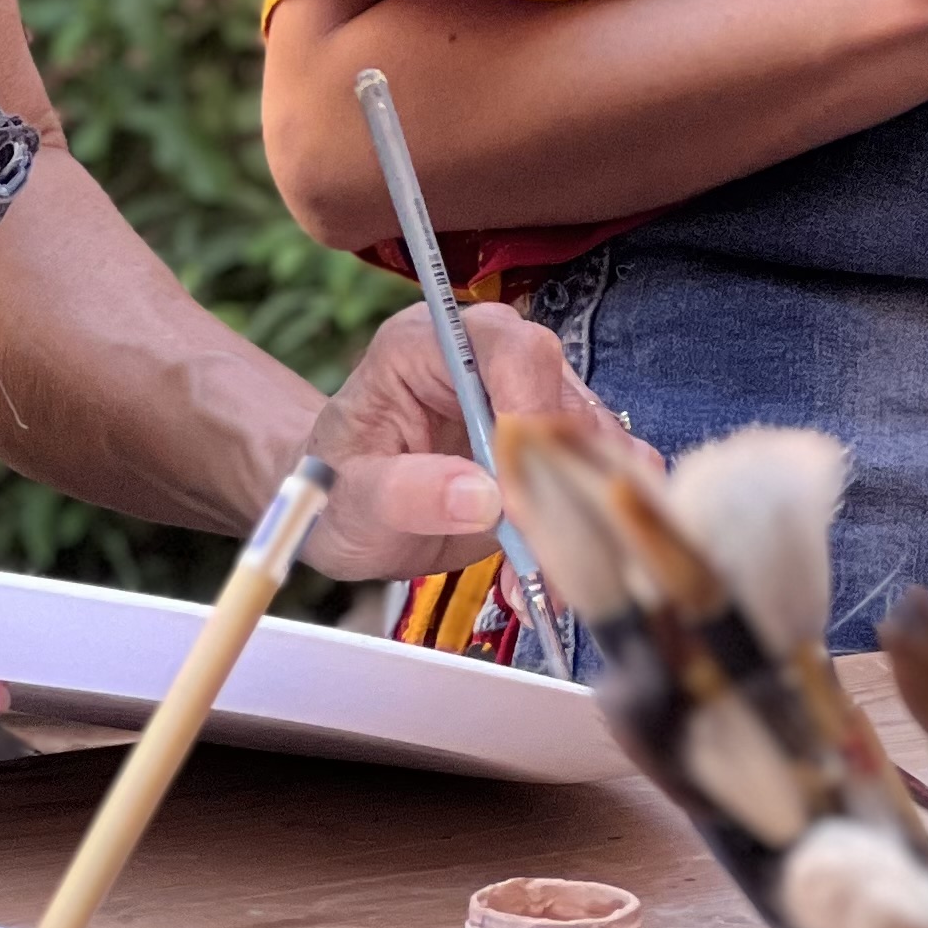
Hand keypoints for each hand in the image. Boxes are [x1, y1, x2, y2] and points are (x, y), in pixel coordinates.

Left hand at [300, 302, 630, 578]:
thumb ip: (403, 493)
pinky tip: (553, 579)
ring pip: (593, 446)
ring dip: (582, 517)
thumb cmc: (334, 489)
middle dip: (566, 482)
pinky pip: (593, 482)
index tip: (523, 491)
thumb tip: (482, 498)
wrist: (346, 510)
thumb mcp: (347, 499)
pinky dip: (587, 532)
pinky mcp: (552, 450)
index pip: (512, 351)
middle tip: (547, 554)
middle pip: (566, 400)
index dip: (531, 412)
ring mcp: (529, 403)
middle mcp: (493, 361)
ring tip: (548, 582)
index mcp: (432, 344)